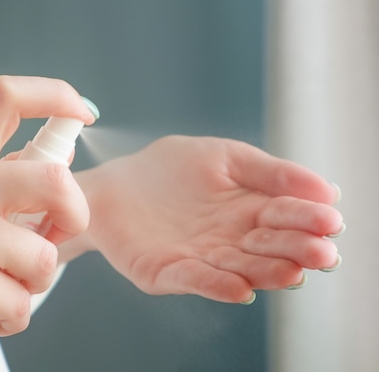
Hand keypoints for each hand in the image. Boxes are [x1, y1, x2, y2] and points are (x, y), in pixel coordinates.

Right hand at [0, 76, 95, 369]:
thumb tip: (59, 176)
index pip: (8, 98)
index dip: (55, 95)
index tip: (80, 113)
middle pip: (55, 178)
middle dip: (76, 212)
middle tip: (58, 233)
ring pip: (43, 255)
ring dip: (33, 282)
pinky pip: (22, 302)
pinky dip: (13, 316)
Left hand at [73, 135, 342, 303]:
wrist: (115, 182)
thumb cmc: (171, 168)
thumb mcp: (225, 157)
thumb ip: (269, 171)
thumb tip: (327, 189)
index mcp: (249, 212)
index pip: (285, 217)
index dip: (307, 219)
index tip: (329, 220)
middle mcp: (230, 241)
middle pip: (268, 249)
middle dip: (295, 250)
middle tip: (321, 252)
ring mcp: (199, 259)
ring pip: (238, 269)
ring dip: (265, 273)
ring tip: (290, 272)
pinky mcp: (165, 272)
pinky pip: (193, 280)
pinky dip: (215, 285)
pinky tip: (238, 287)